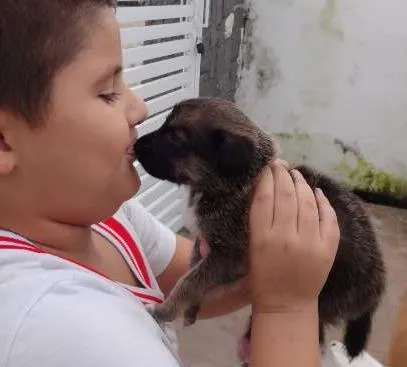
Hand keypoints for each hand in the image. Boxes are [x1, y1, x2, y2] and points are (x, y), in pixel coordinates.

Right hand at [248, 161, 339, 313]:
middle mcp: (286, 237)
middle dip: (283, 174)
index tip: (266, 166)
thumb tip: (262, 188)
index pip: (264, 197)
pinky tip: (317, 191)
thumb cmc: (261, 276)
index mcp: (262, 238)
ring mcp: (311, 243)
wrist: (286, 304)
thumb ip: (255, 220)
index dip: (266, 178)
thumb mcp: (250, 247)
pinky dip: (323, 202)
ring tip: (296, 174)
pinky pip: (329, 218)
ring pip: (308, 202)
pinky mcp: (328, 249)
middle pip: (286, 195)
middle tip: (280, 164)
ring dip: (302, 183)